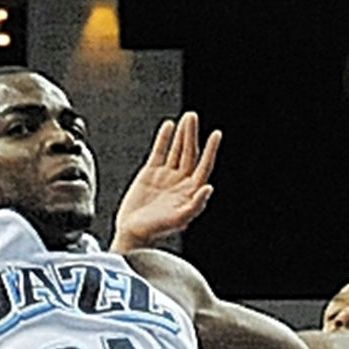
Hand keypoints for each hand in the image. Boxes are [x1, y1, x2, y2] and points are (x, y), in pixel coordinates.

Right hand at [113, 113, 220, 249]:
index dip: (210, 150)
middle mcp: (180, 181)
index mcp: (190, 191)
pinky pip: (159, 151)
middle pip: (189, 153)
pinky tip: (169, 126)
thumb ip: (195, 204)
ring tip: (187, 117)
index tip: (216, 134)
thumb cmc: (156, 230)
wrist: (132, 231)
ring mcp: (166, 175)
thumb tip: (208, 187)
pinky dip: (164, 138)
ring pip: (176, 149)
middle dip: (192, 134)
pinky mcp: (150, 172)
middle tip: (192, 116)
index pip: (204, 166)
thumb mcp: (179, 219)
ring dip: (182, 133)